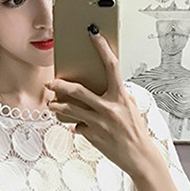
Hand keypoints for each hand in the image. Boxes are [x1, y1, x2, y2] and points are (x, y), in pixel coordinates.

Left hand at [46, 27, 154, 177]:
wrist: (138, 156)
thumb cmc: (135, 130)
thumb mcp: (129, 108)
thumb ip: (115, 96)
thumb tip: (100, 86)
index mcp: (121, 96)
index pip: (111, 66)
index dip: (102, 48)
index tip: (93, 34)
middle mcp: (109, 108)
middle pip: (78, 91)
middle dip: (60, 86)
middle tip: (50, 83)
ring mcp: (99, 123)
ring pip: (71, 110)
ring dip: (58, 106)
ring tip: (52, 104)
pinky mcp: (92, 136)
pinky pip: (78, 126)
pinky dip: (78, 125)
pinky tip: (81, 127)